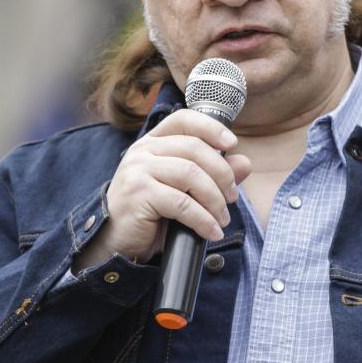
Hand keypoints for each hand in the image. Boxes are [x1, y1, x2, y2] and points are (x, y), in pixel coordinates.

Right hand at [74, 110, 251, 270]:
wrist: (116, 242)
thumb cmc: (151, 213)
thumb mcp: (184, 189)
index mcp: (153, 142)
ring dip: (215, 199)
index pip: (184, 119)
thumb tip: (245, 163)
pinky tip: (211, 231)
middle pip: (194, 148)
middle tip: (232, 197)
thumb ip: (214, 174)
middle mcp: (143, 150)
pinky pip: (182, 203)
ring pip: (190, 174)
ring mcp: (138, 170)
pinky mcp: (139, 194)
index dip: (211, 127)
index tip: (232, 144)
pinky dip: (203, 219)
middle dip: (222, 174)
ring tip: (222, 219)